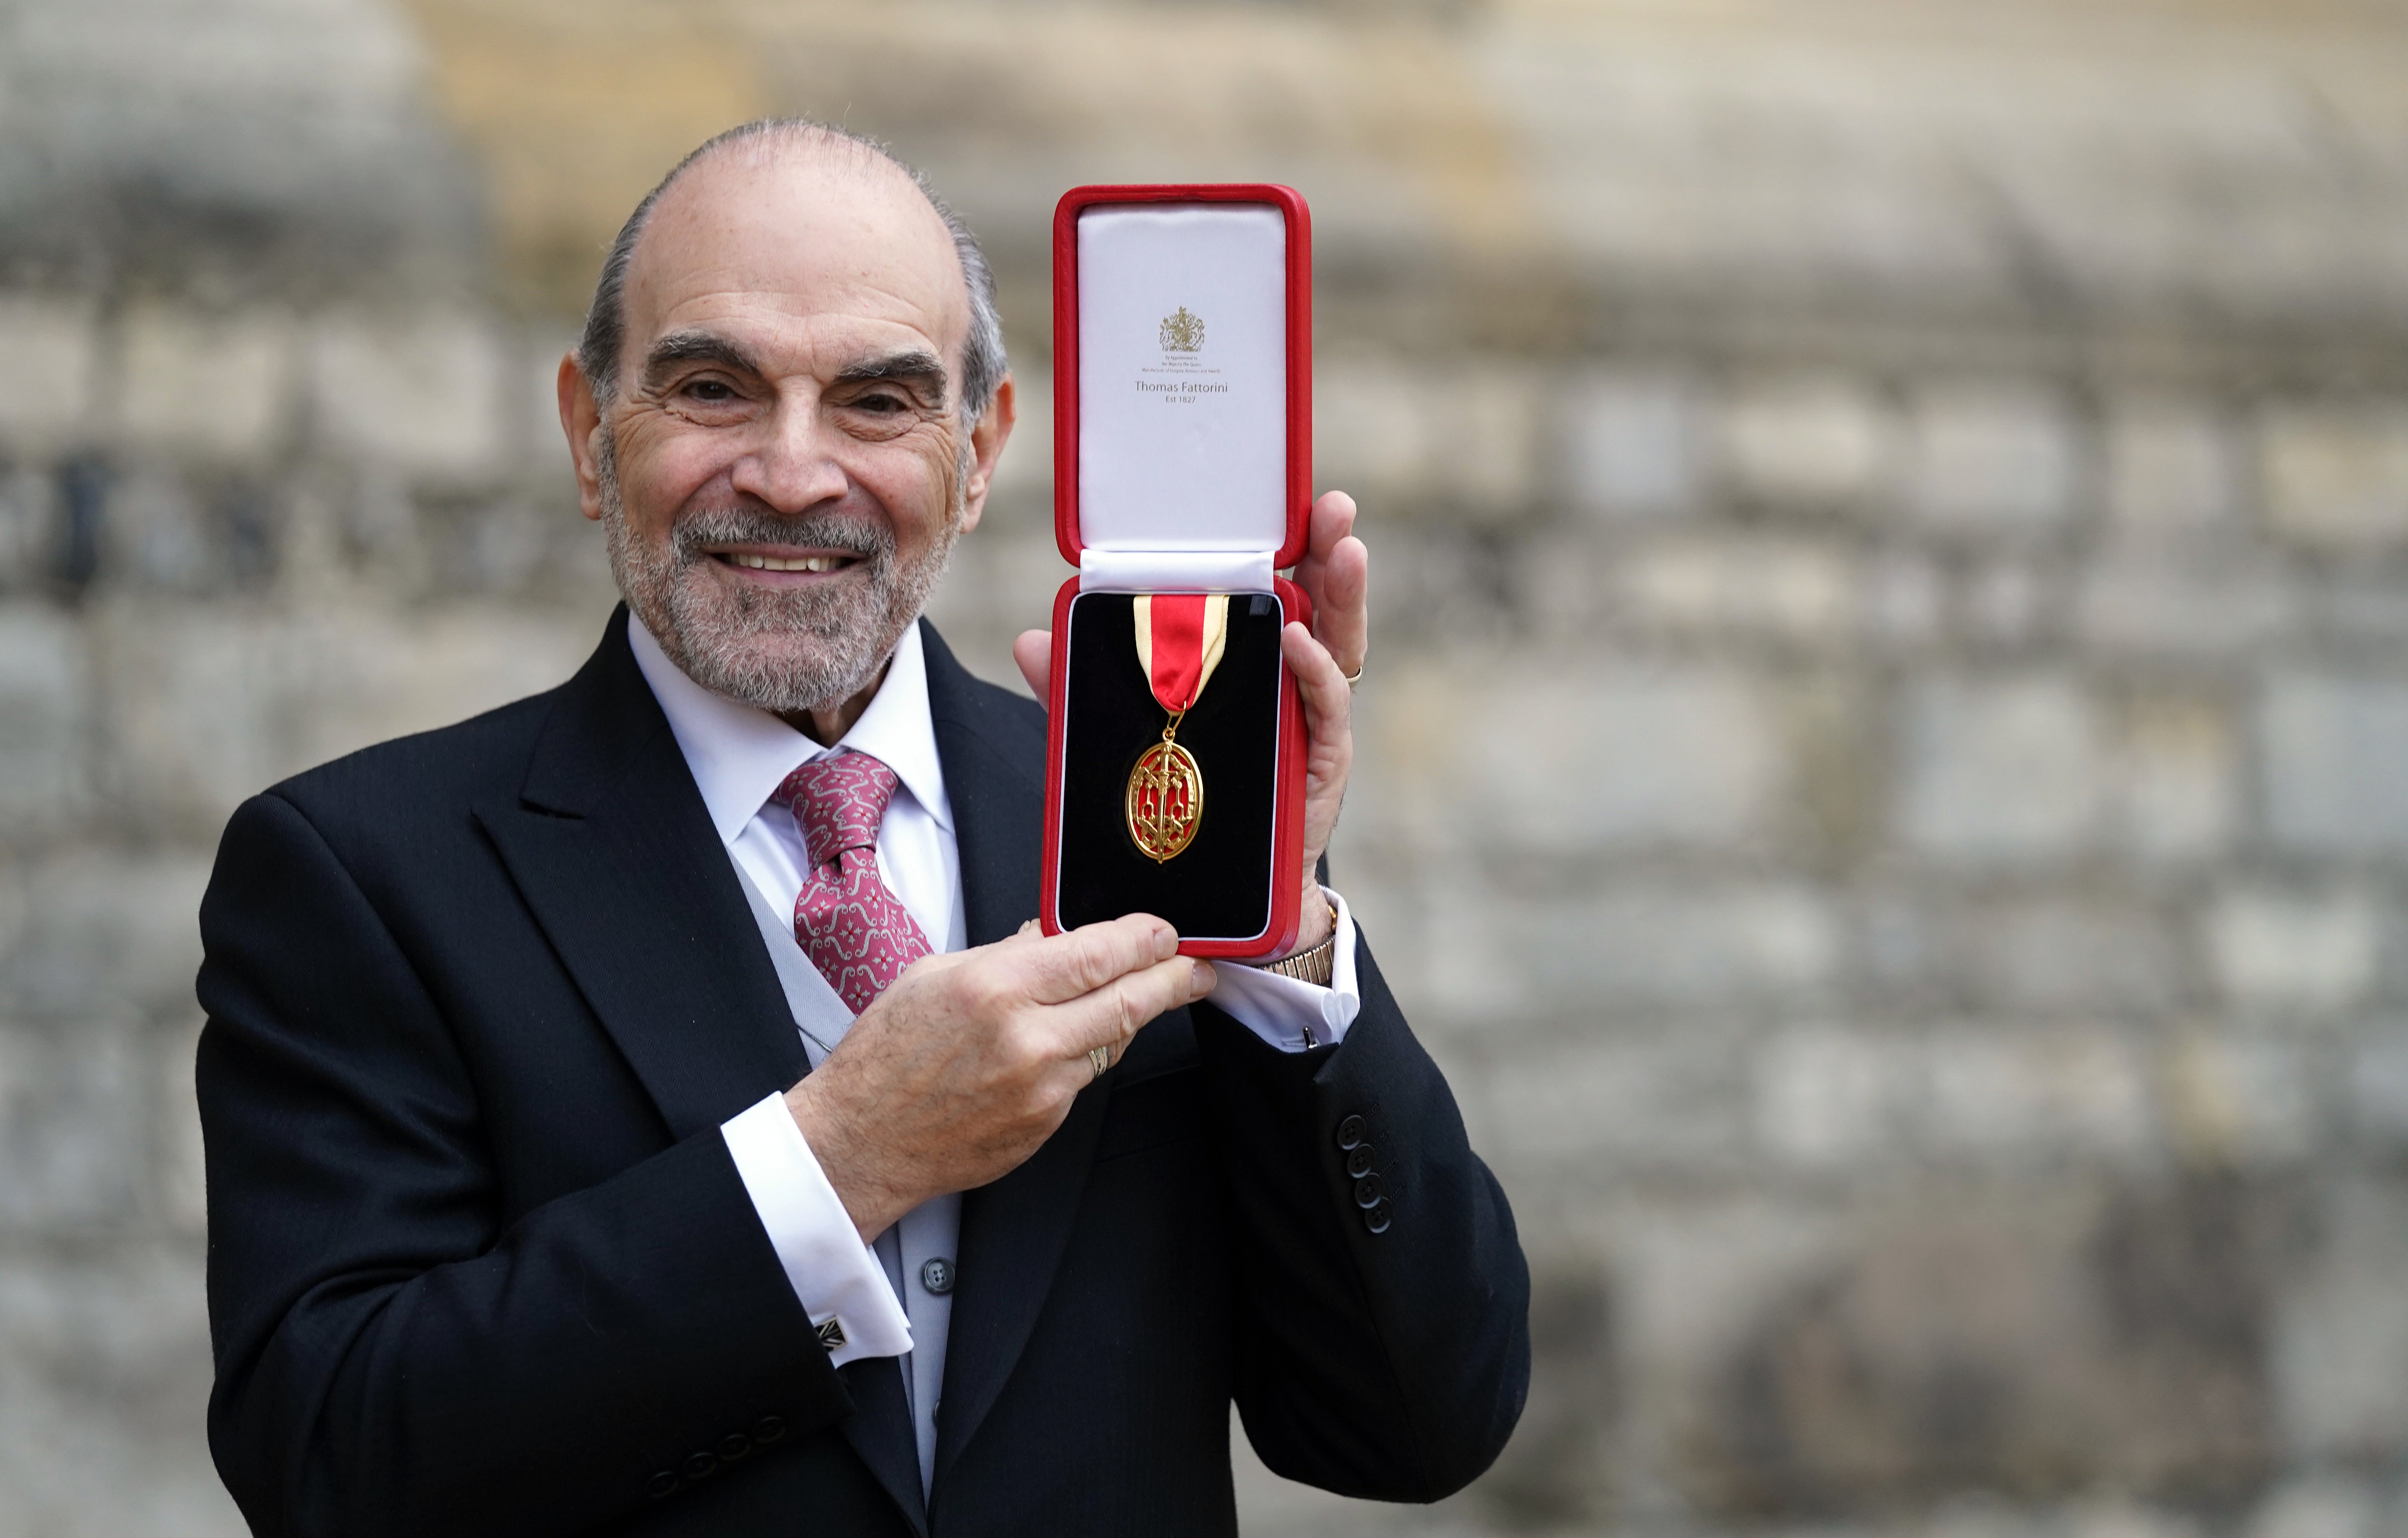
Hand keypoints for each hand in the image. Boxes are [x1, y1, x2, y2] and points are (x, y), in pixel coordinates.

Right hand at [785, 914, 1213, 1239]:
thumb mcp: (934, 975)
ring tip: (1153, 993)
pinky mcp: (1045, 1122)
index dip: (1146, 940)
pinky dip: (1090, 1052)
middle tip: (1197, 966)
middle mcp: (1026, 1038)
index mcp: (995, 987)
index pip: (1099, 953)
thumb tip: (1055, 934)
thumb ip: (1005, 953)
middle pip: (1129, 1000)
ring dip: (1136, 1014)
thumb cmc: (886, 1056)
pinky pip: (1085, 1076)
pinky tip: (1081, 1039)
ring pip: (1114, 1039)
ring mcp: (1041, 1087)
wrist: (861, 1141)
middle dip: (1174, 978)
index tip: (1166, 933)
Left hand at [1013, 490, 1366, 956]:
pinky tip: (1300, 644)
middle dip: (1332, 555)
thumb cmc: (1179, 801)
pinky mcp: (1316, 770)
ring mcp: (1307, 728)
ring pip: (1337, 653)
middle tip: (1335, 509)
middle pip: (1321, 610)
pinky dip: (1314, 675)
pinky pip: (1324, 716)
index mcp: (1249, 668)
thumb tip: (1032, 643)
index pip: (1275, 593)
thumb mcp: (1122, 735)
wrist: (1210, 897)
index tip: (1296, 502)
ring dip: (1342, 601)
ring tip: (1342, 554)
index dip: (1289, 547)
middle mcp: (1288, 689)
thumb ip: (1081, 692)